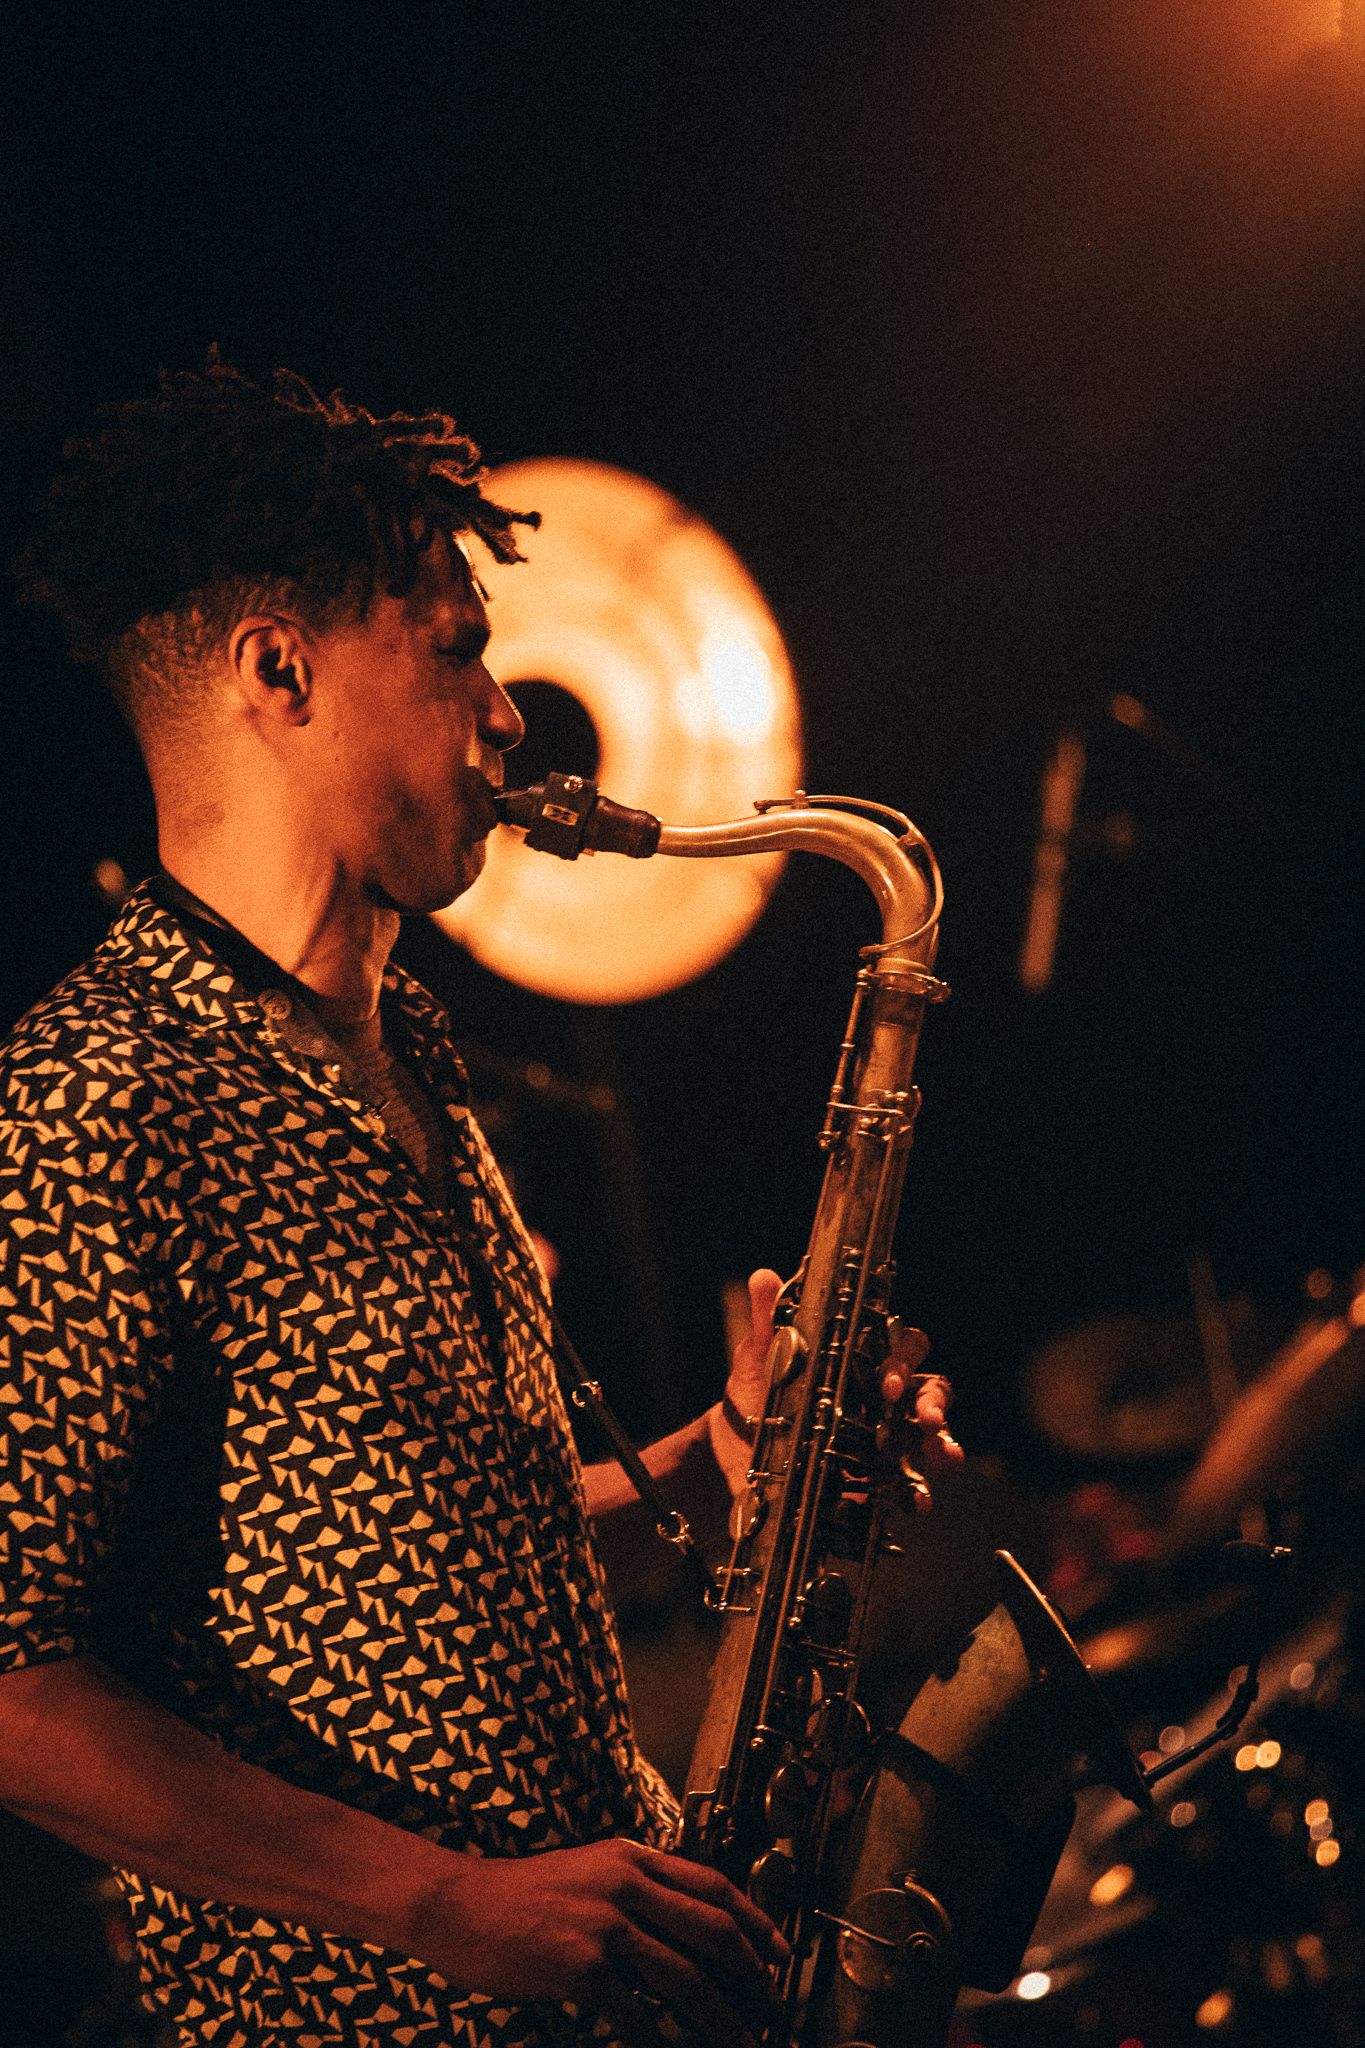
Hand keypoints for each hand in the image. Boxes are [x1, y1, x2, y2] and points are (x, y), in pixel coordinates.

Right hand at [415, 1837, 787, 2047]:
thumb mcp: (590, 1871)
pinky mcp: (581, 1965)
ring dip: (718, 2017)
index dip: (756, 1922)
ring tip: (735, 2040)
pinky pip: (637, 2013)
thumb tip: (690, 1931)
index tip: (780, 1955)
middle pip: (713, 1930)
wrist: (460, 1905)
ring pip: (685, 1977)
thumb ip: (638, 1888)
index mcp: (632, 1857)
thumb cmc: (523, 1897)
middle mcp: (626, 1882)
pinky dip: (660, 2038)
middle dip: (750, 1976)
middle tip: (766, 2008)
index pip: (714, 1886)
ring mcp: (604, 1923)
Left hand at [709, 1270, 962, 1506]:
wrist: (735, 1448)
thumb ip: (768, 1319)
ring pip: (930, 1431)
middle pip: (929, 1386)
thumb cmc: (757, 1390)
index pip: (901, 1345)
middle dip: (933, 1401)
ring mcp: (884, 1434)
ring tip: (944, 1454)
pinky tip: (918, 1500)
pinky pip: (909, 1480)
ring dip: (942, 1441)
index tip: (889, 1382)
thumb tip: (764, 1278)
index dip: (904, 1360)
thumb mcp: (760, 1356)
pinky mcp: (876, 1474)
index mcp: (861, 1357)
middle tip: (927, 1418)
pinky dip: (918, 1490)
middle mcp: (881, 1394)